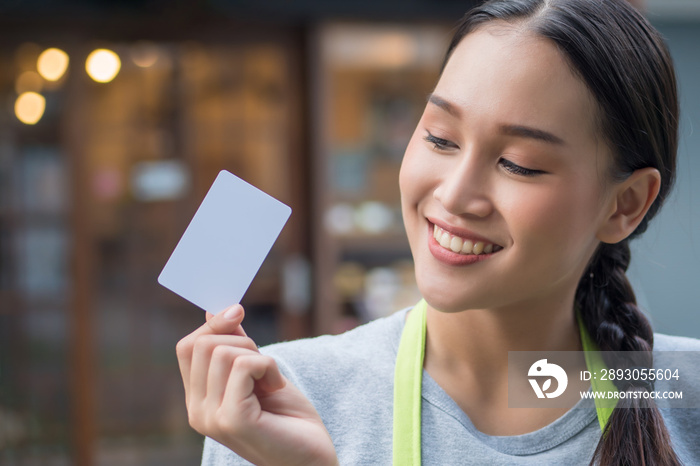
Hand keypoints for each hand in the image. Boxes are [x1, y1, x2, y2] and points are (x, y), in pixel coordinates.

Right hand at [176, 305, 337, 465]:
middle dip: (241, 340)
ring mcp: (212, 418)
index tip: (238, 312)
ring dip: (258, 356)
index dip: (214, 325)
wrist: (311, 456)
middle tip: (264, 365)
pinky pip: (243, 366)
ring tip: (271, 381)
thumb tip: (216, 311)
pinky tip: (276, 386)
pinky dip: (267, 366)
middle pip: (203, 344)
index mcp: (198, 400)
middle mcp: (197, 411)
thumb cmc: (288, 418)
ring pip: (223, 352)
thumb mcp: (258, 372)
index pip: (187, 347)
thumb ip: (236, 346)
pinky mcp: (233, 420)